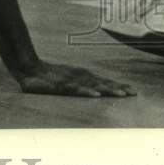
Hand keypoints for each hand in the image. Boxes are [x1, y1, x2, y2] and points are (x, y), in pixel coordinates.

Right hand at [17, 60, 135, 96]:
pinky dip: (87, 91)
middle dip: (118, 88)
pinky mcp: (61, 85)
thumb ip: (78, 85)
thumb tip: (92, 90)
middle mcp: (80, 76)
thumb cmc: (48, 77)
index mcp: (83, 77)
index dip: (118, 86)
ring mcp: (71, 80)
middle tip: (134, 93)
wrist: (29, 69)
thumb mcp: (66, 81)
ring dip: (108, 89)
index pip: (103, 82)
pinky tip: (96, 95)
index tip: (132, 91)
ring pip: (93, 85)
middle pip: (103, 83)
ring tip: (121, 94)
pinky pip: (76, 89)